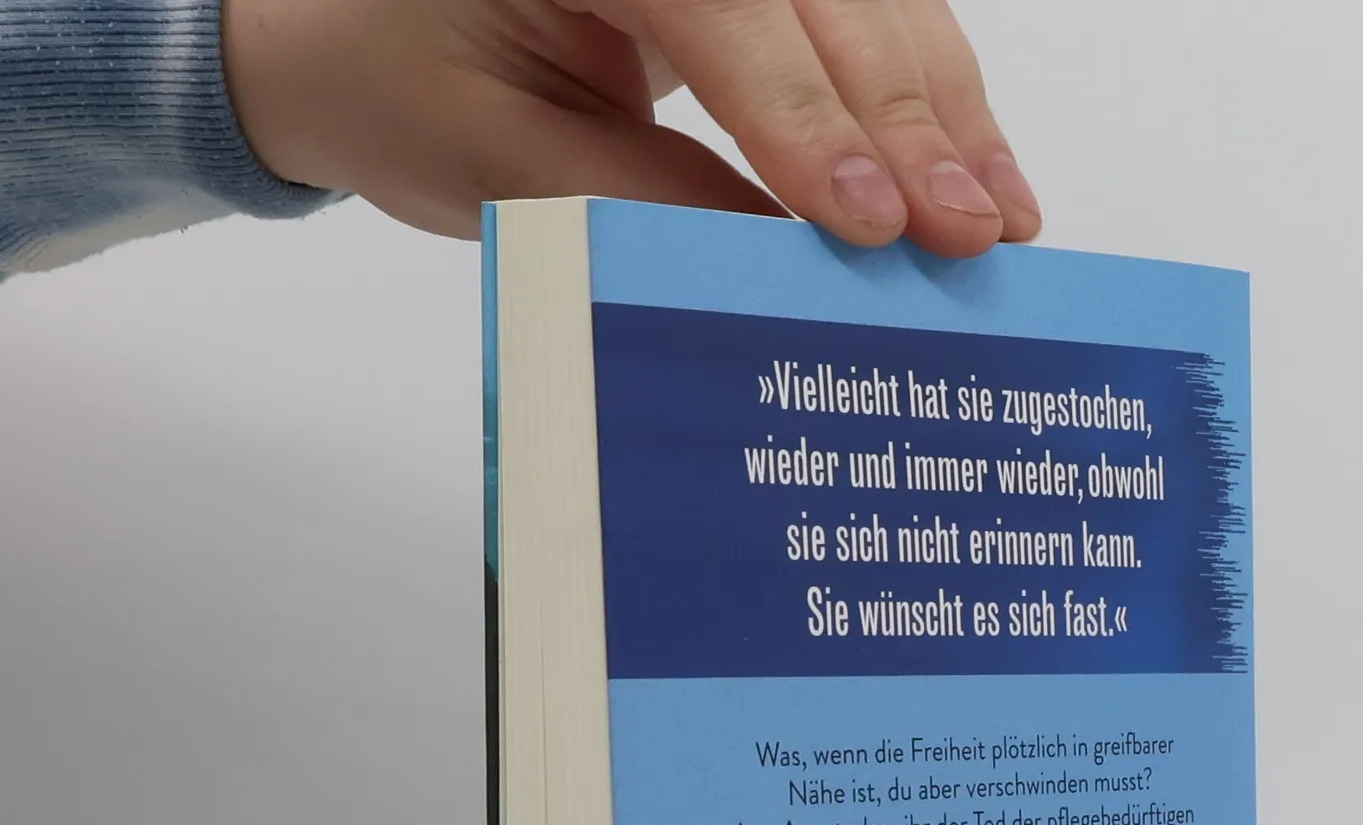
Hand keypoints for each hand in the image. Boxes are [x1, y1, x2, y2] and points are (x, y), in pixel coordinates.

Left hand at [224, 0, 1041, 257]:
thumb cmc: (405, 88)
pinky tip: (976, 171)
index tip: (868, 222)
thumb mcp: (501, 167)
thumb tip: (793, 261)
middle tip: (968, 237)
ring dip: (943, 112)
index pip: (717, 6)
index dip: (802, 114)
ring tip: (997, 221)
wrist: (364, 33)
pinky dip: (927, 96)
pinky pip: (867, 14)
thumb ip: (644, 204)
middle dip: (904, 120)